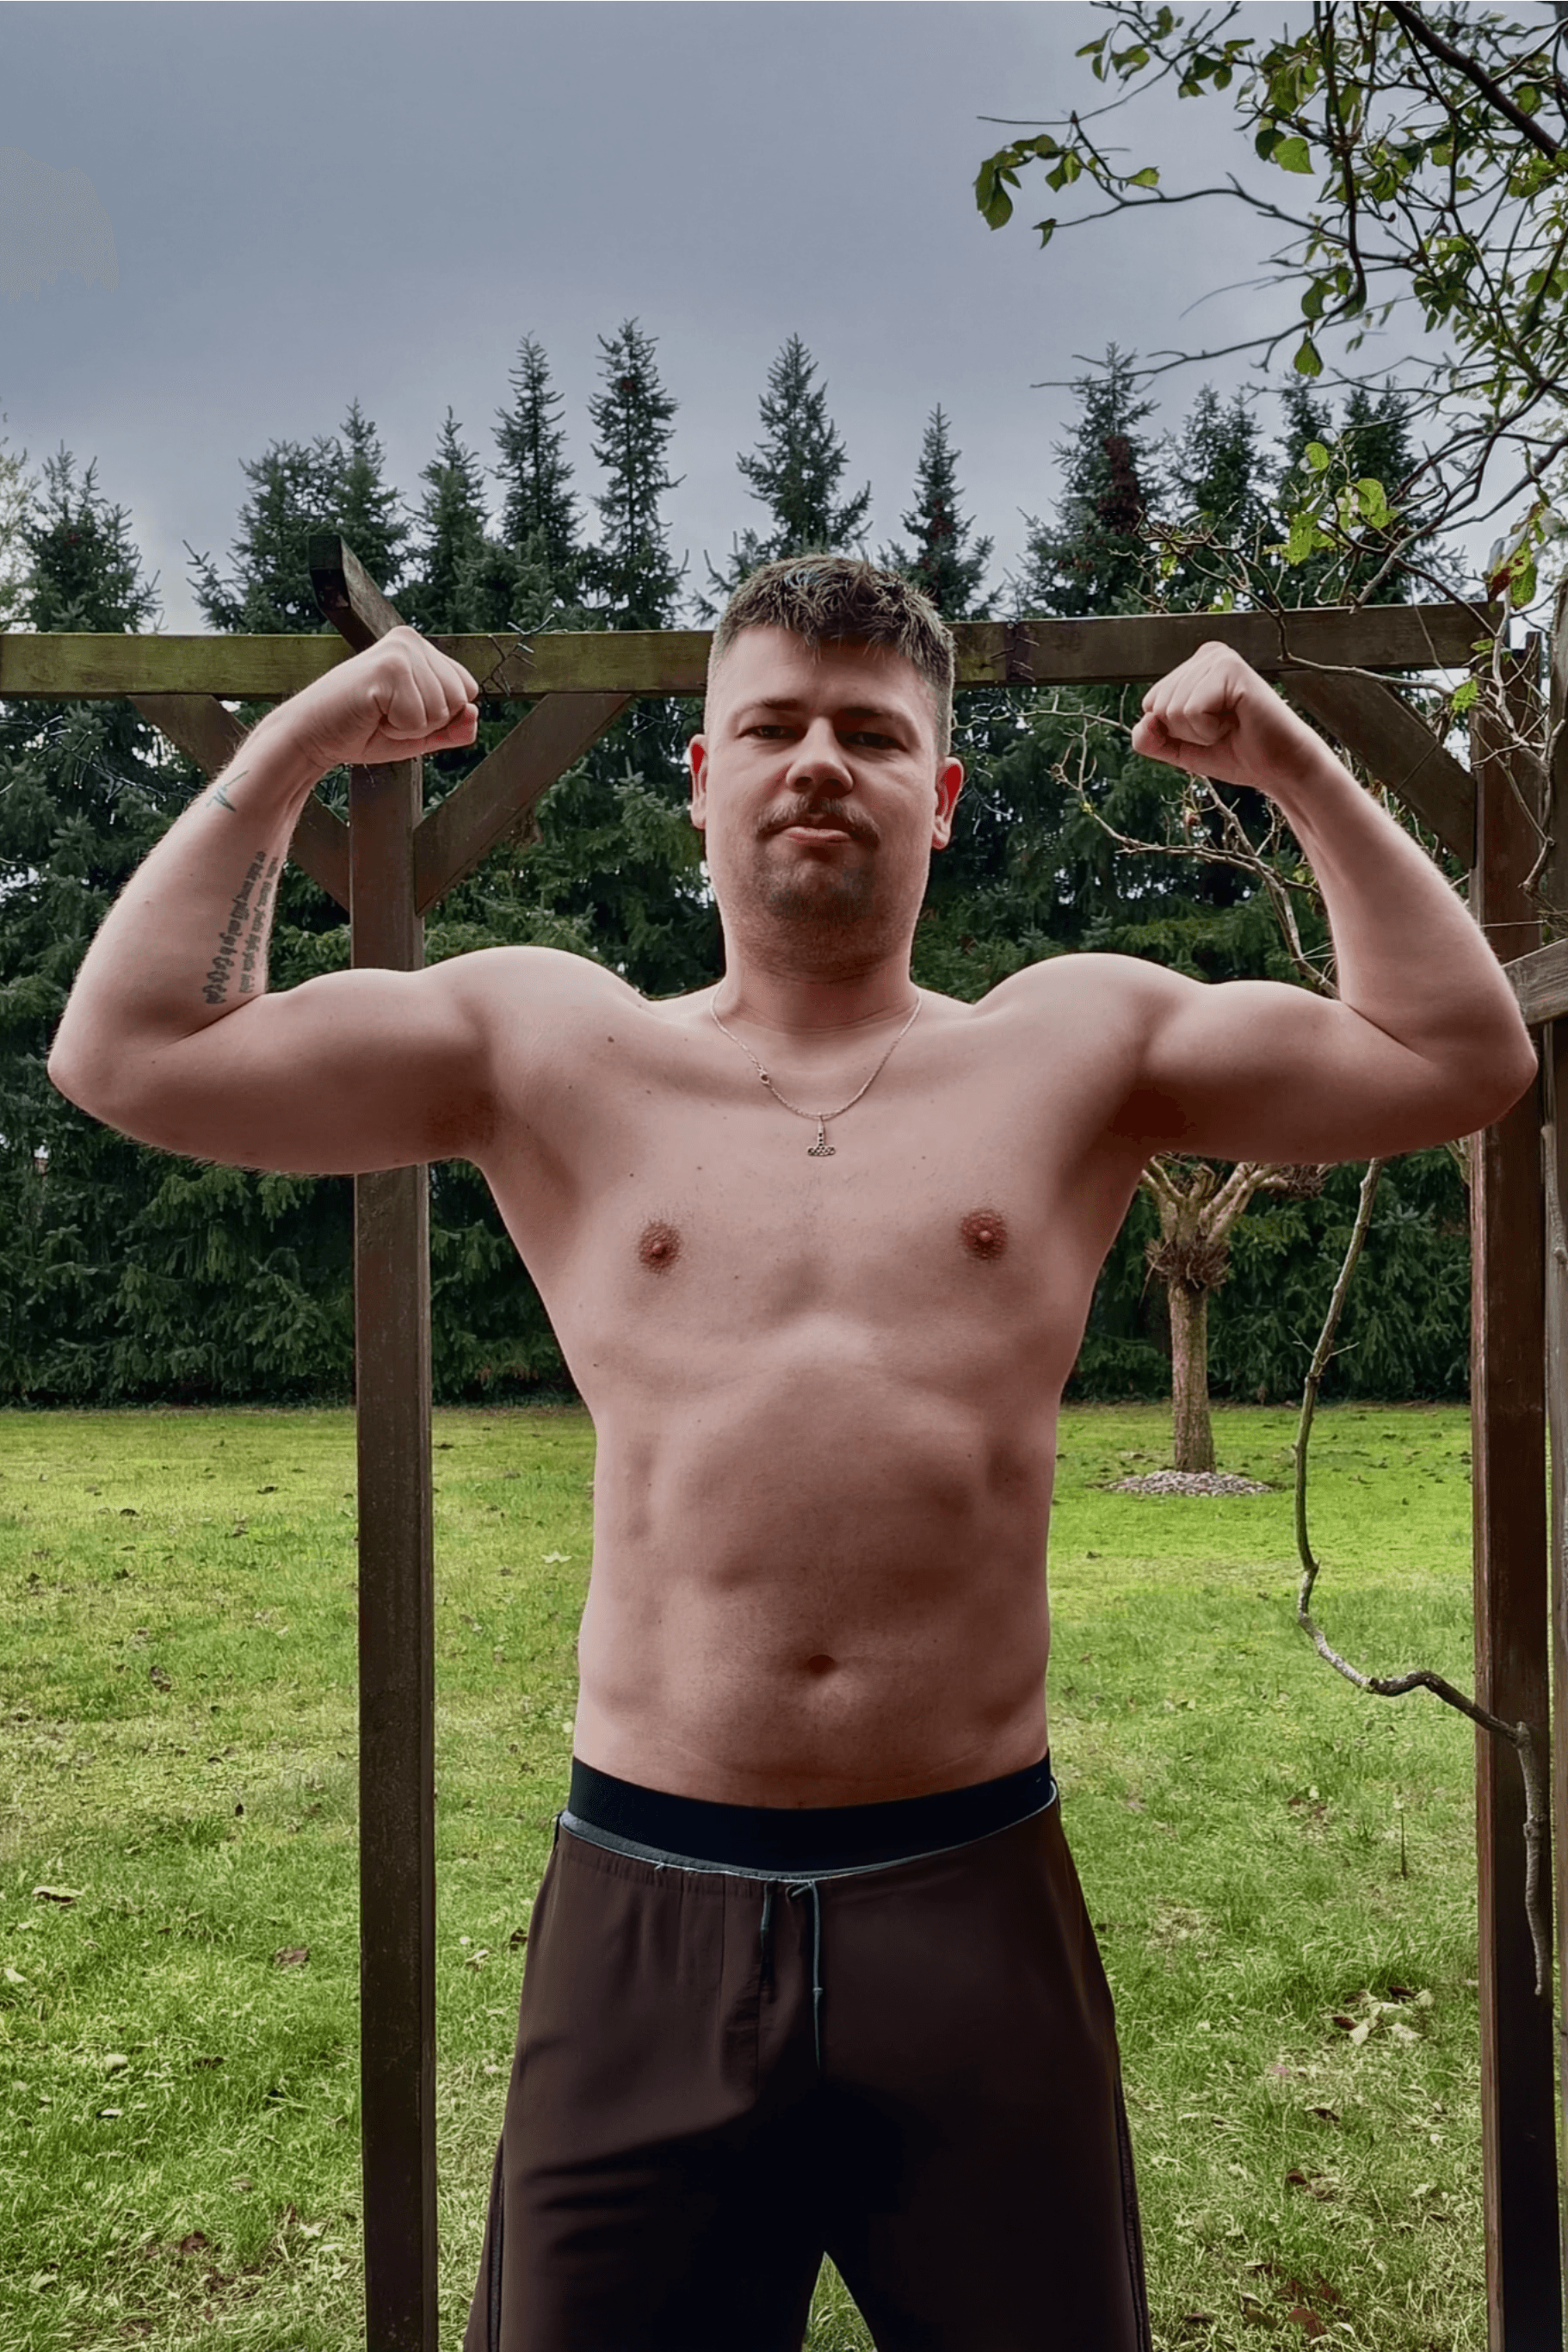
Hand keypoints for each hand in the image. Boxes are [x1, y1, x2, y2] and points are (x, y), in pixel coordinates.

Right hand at [271, 626, 479, 771]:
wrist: (313, 737)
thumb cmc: (360, 730)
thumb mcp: (417, 732)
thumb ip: (451, 727)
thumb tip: (475, 714)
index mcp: (418, 647)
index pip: (467, 690)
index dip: (439, 716)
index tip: (400, 712)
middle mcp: (410, 640)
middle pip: (459, 700)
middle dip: (427, 723)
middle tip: (386, 716)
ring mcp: (399, 651)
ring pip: (442, 711)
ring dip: (410, 727)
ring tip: (377, 715)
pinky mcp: (387, 669)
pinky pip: (420, 719)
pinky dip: (397, 730)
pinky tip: (371, 715)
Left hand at [1131, 643, 1327, 795]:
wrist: (1277, 767)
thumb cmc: (1236, 753)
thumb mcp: (1180, 749)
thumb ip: (1150, 739)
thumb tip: (1143, 721)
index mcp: (1193, 667)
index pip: (1150, 703)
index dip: (1175, 731)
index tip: (1210, 729)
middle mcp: (1206, 655)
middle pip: (1159, 705)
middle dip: (1187, 732)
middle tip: (1223, 730)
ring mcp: (1219, 657)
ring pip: (1173, 709)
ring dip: (1200, 732)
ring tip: (1231, 725)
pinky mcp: (1232, 668)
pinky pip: (1192, 710)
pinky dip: (1210, 729)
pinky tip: (1237, 721)